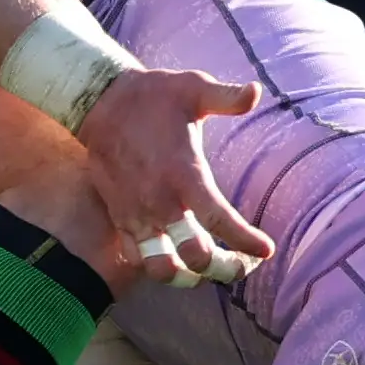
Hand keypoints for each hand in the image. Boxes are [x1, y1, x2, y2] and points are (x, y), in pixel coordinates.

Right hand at [74, 65, 271, 284]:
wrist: (99, 101)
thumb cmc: (153, 95)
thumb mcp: (193, 87)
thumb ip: (226, 96)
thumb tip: (255, 91)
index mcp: (183, 172)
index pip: (219, 220)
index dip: (245, 241)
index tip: (266, 250)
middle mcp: (160, 201)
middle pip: (195, 257)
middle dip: (225, 269)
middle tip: (242, 266)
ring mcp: (136, 213)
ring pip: (163, 268)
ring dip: (188, 278)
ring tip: (206, 271)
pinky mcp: (119, 216)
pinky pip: (138, 257)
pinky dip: (159, 266)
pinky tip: (176, 259)